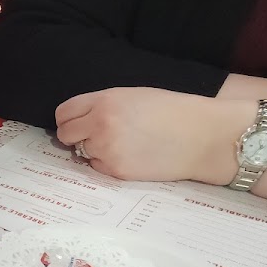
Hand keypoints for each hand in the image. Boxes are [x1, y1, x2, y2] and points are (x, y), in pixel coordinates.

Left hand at [56, 87, 259, 183]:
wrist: (202, 136)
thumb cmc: (173, 111)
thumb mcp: (133, 95)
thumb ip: (102, 105)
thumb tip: (80, 120)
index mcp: (104, 100)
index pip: (63, 112)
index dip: (68, 119)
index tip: (76, 123)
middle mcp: (100, 124)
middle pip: (65, 135)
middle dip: (75, 136)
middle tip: (93, 137)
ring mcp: (106, 149)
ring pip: (81, 153)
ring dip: (94, 150)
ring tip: (122, 145)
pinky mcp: (116, 171)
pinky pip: (98, 168)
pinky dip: (108, 164)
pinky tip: (130, 156)